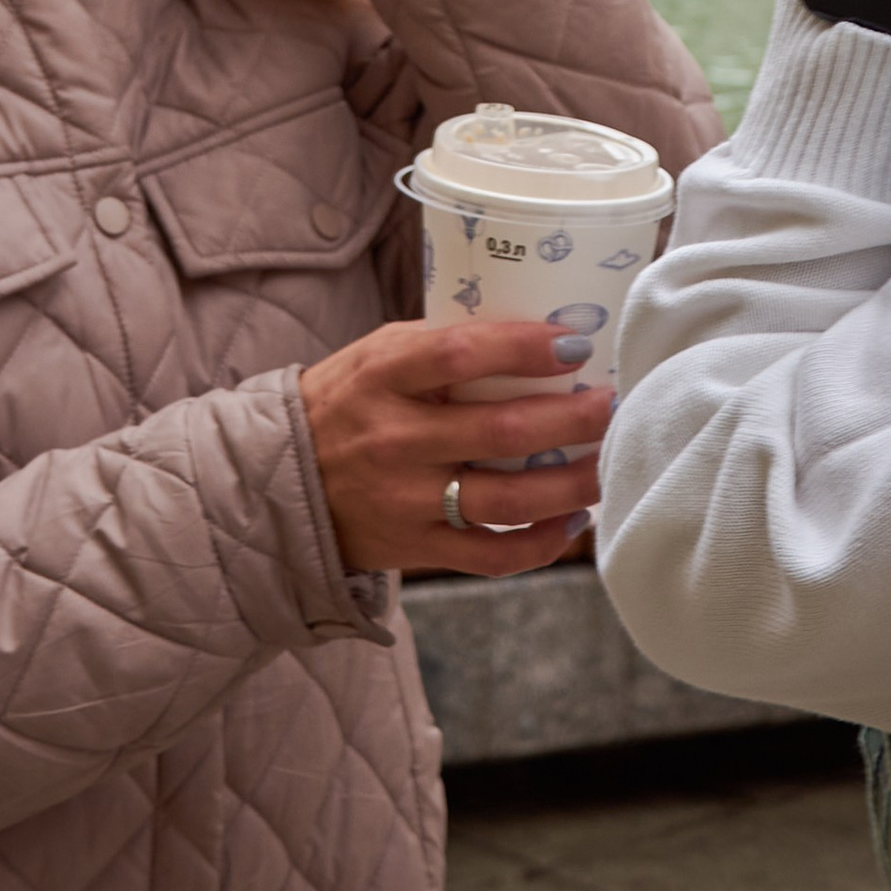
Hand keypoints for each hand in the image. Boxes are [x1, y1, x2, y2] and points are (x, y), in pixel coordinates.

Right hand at [299, 317, 611, 575]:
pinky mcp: (417, 549)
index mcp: (382, 377)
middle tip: (612, 404)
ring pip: (508, 500)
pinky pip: (492, 556)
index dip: (522, 348)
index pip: (459, 354)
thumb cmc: (345, 403)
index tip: (574, 344)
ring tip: (608, 462)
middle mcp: (395, 441)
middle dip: (571, 418)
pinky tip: (572, 521)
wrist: (278, 483)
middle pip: (500, 431)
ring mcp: (407, 501)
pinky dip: (542, 543)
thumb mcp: (376, 354)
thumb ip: (442, 344)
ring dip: (571, 483)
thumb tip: (535, 333)